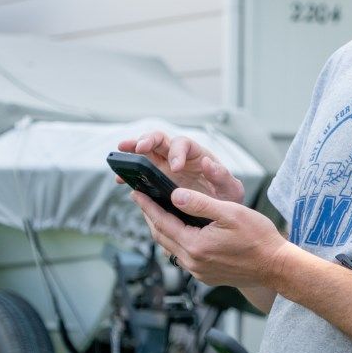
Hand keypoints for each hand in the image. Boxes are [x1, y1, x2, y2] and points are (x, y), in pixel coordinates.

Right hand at [116, 131, 244, 202]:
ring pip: (146, 151)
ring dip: (133, 149)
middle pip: (160, 139)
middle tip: (140, 148)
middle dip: (149, 140)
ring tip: (121, 155)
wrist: (219, 213)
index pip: (184, 144)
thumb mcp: (231, 189)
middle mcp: (179, 156)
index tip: (175, 168)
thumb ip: (221, 176)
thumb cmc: (226, 198)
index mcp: (198, 155)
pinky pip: (140, 171)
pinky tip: (121, 179)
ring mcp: (165, 165)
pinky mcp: (156, 178)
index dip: (177, 152)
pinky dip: (129, 172)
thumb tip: (207, 163)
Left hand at [130, 187, 287, 289]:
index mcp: (195, 245)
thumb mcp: (231, 212)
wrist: (276, 266)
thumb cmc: (259, 238)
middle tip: (143, 201)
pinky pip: (184, 257)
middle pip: (161, 237)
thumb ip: (201, 203)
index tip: (136, 194)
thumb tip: (175, 196)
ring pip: (171, 248)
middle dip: (150, 217)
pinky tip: (181, 233)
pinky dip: (177, 242)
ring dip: (162, 230)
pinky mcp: (206, 276)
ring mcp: (199, 271)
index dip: (148, 206)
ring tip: (159, 214)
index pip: (162, 222)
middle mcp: (193, 262)